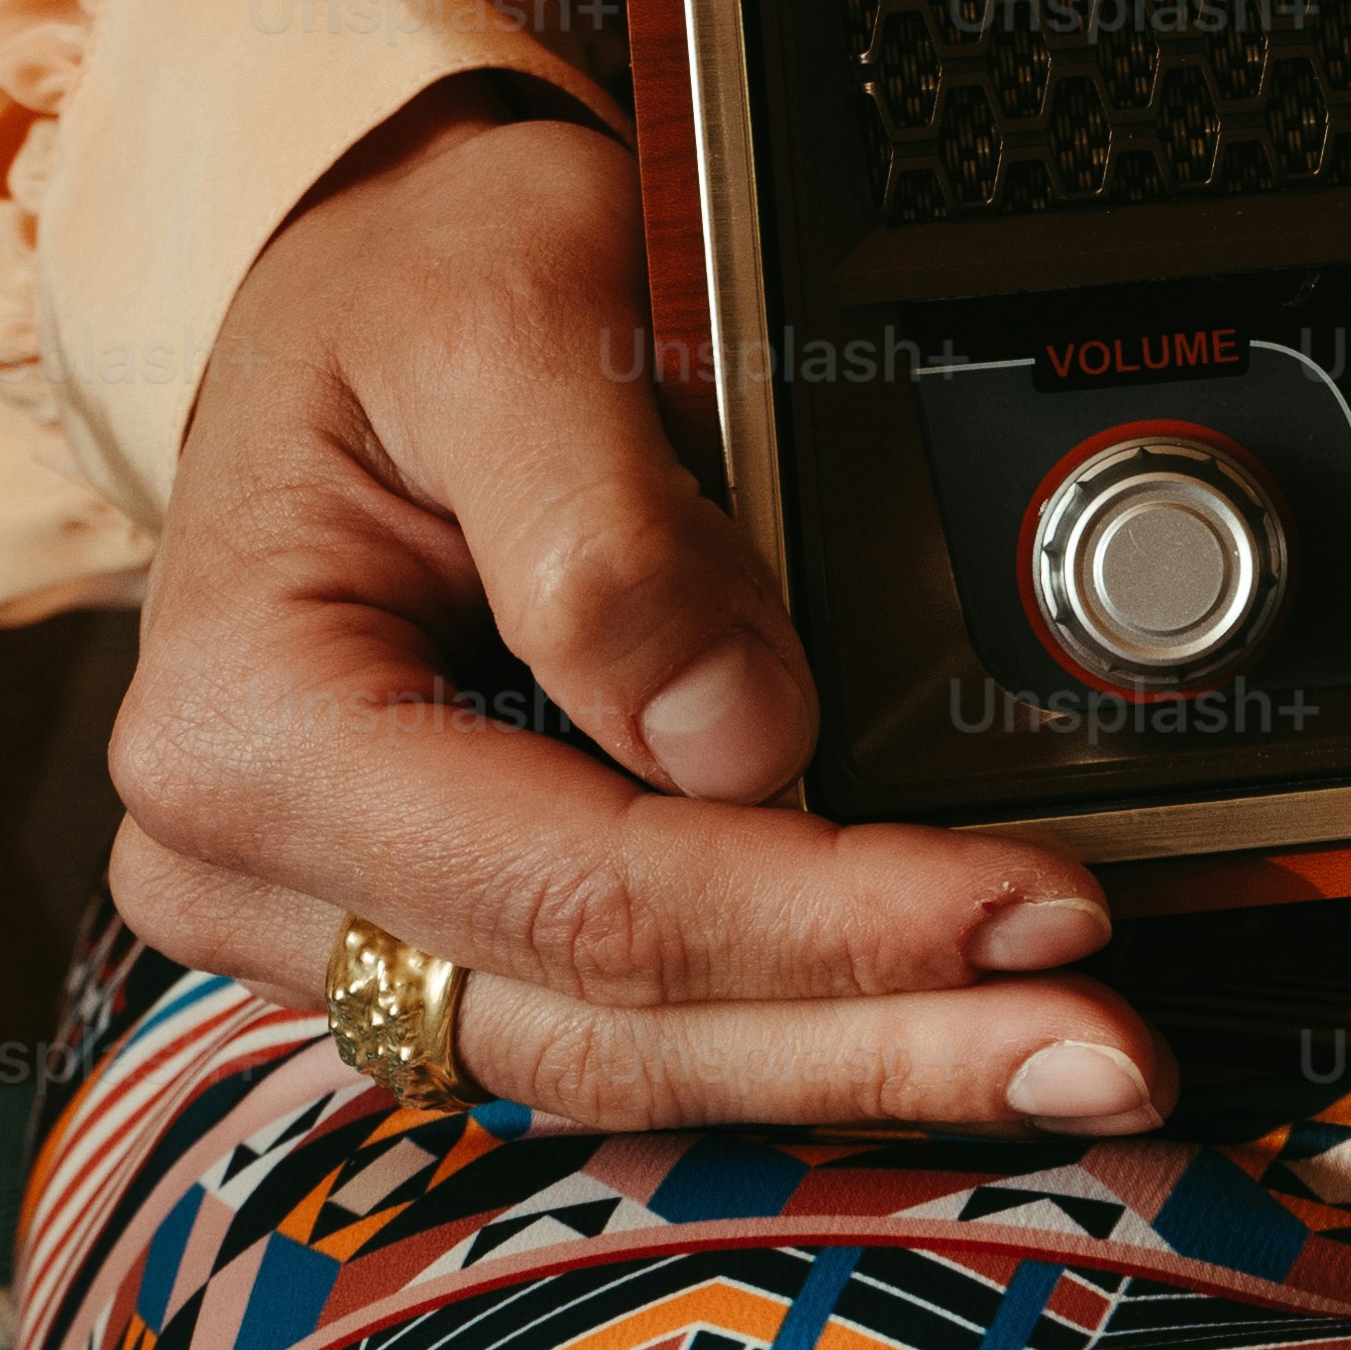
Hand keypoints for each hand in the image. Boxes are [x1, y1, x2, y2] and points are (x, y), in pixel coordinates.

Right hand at [106, 83, 1175, 1135]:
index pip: (586, 893)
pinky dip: (797, 1019)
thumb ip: (605, 533)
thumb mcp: (495, 325)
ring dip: (863, 1063)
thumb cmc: (405, 286)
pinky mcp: (437, 929)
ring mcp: (340, 925)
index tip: (1032, 908)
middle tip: (1104, 1053)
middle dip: (882, 1042)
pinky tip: (953, 1018)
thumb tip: (744, 737)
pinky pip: (629, 1013)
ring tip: (1071, 1057)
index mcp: (247, 736)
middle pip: (614, 1023)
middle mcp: (258, 872)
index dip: (828, 922)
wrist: (357, 286)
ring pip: (629, 1057)